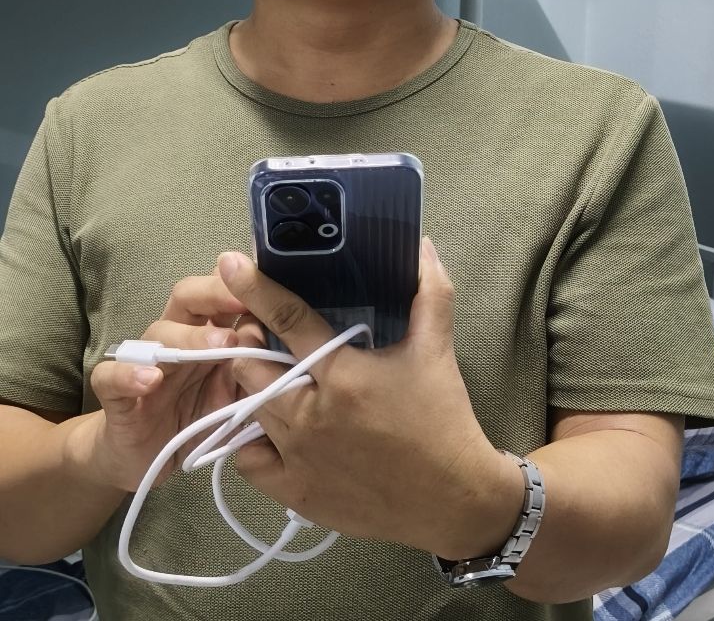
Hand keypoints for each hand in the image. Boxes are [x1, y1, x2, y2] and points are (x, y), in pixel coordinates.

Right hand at [79, 265, 255, 492]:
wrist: (145, 457)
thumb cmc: (194, 417)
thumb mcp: (233, 397)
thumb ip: (252, 371)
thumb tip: (277, 346)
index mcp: (205, 331)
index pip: (219, 292)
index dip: (242, 286)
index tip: (269, 286)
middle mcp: (174, 337)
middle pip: (187, 296)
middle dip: (216, 294)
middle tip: (244, 304)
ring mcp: (142, 361)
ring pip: (158, 332)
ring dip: (189, 337)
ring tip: (219, 347)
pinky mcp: (115, 393)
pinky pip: (112, 375)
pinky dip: (129, 374)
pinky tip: (151, 380)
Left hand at [219, 239, 512, 557]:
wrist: (453, 499)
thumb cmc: (443, 418)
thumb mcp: (438, 349)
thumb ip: (430, 292)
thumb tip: (423, 244)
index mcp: (344, 374)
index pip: (288, 320)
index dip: (255, 289)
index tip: (229, 262)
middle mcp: (312, 414)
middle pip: (250, 366)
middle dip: (250, 345)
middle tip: (265, 339)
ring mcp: (299, 457)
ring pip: (246, 408)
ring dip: (252, 389)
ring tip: (272, 379)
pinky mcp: (294, 491)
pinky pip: (248, 458)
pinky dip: (252, 438)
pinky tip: (272, 426)